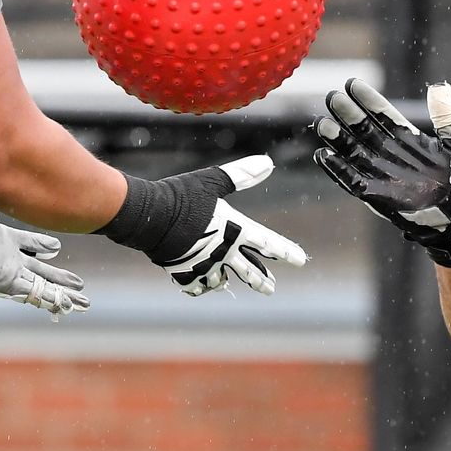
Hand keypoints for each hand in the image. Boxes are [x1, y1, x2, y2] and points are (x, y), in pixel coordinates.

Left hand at [0, 189, 88, 320]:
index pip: (29, 244)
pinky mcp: (12, 284)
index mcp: (4, 240)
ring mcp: (12, 274)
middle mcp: (10, 260)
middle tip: (78, 284)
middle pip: (42, 271)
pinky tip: (69, 305)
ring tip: (82, 301)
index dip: (42, 246)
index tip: (55, 249)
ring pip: (45, 285)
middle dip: (61, 277)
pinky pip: (38, 294)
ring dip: (64, 292)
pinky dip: (54, 300)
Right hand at [96, 155, 307, 295]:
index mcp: (235, 230)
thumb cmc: (182, 196)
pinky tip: (202, 282)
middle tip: (271, 288)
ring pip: (221, 280)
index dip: (286, 251)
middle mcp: (224, 252)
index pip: (268, 242)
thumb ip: (242, 174)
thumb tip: (268, 162)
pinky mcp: (183, 273)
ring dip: (226, 280)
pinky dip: (201, 284)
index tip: (301, 260)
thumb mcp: (213, 181)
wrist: (148, 216)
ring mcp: (204, 265)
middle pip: (250, 271)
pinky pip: (197, 285)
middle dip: (262, 280)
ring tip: (227, 280)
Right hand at [312, 78, 450, 267]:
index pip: (384, 115)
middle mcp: (391, 154)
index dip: (368, 100)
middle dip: (348, 114)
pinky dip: (338, 170)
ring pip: (354, 152)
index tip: (352, 84)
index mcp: (409, 140)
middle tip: (332, 98)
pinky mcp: (378, 196)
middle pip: (364, 129)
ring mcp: (383, 174)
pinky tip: (324, 156)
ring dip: (338, 139)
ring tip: (322, 124)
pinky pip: (353, 181)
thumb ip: (447, 118)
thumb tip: (439, 87)